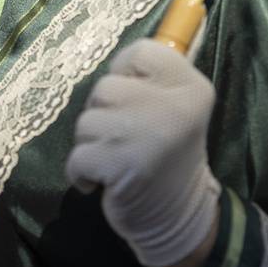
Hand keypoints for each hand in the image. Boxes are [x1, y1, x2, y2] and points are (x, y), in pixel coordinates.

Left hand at [64, 39, 221, 266]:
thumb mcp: (174, 108)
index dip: (125, 74)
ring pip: (87, 120)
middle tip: (124, 139)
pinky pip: (78, 156)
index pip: (140, 51)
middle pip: (105, 87)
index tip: (133, 100)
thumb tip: (112, 62)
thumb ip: (150, 80)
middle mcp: (174, 105)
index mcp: (190, 86)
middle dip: (103, 114)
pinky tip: (103, 180)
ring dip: (91, 144)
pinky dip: (81, 172)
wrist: (178, 216)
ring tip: (115, 159)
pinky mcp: (124, 165)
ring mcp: (148, 135)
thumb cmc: (167, 154)